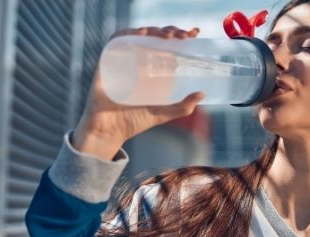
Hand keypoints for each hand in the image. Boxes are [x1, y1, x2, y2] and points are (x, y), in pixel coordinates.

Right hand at [73, 26, 203, 159]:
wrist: (109, 132)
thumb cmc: (133, 122)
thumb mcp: (163, 113)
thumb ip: (182, 107)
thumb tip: (202, 94)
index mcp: (151, 69)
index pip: (166, 45)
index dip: (179, 35)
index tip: (193, 33)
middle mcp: (137, 61)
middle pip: (154, 37)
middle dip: (170, 31)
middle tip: (183, 36)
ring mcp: (122, 60)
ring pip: (138, 35)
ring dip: (154, 30)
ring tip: (168, 36)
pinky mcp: (107, 62)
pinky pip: (116, 40)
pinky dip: (128, 33)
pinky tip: (143, 34)